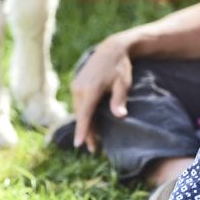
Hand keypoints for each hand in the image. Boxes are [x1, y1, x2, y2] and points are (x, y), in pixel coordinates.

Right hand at [70, 36, 131, 153]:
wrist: (111, 49)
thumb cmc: (120, 67)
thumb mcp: (123, 83)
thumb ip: (119, 100)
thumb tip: (120, 116)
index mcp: (91, 89)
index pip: (85, 115)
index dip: (82, 131)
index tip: (79, 144)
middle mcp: (80, 88)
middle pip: (81, 116)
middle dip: (87, 132)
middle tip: (94, 149)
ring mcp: (76, 86)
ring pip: (79, 110)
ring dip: (85, 124)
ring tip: (94, 139)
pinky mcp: (76, 85)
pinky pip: (79, 104)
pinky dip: (84, 114)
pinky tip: (91, 122)